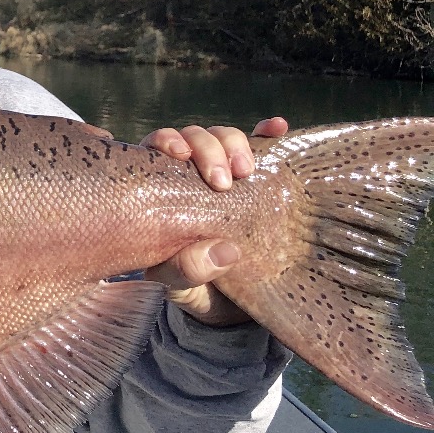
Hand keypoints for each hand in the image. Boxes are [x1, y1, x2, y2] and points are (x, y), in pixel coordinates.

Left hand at [140, 117, 288, 325]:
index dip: (166, 141)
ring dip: (236, 142)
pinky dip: (269, 134)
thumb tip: (222, 251)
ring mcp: (224, 175)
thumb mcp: (180, 284)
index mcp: (157, 189)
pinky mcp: (256, 183)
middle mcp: (188, 174)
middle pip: (192, 138)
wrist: (228, 304)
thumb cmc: (191, 286)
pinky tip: (279, 127)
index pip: (154, 149)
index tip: (181, 155)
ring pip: (223, 138)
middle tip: (223, 180)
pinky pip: (263, 149)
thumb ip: (187, 270)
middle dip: (208, 148)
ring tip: (248, 169)